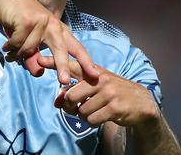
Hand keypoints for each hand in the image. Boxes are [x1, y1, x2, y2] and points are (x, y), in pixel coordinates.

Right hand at [0, 0, 98, 84]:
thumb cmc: (18, 21)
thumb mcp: (29, 42)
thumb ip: (34, 60)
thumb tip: (38, 75)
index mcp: (59, 30)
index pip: (76, 48)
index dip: (86, 61)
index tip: (95, 75)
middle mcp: (53, 24)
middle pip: (61, 49)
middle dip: (62, 66)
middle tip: (64, 81)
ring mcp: (41, 21)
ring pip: (30, 50)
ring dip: (17, 54)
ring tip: (9, 50)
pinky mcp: (27, 20)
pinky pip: (18, 44)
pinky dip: (10, 47)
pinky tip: (6, 44)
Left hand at [38, 56, 159, 127]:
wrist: (141, 102)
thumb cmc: (112, 93)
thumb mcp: (95, 86)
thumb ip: (74, 90)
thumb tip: (56, 102)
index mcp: (93, 71)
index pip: (71, 65)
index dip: (54, 61)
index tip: (39, 59)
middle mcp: (100, 79)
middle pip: (70, 95)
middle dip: (69, 106)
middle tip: (75, 108)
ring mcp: (108, 93)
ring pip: (81, 110)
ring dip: (84, 116)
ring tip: (93, 111)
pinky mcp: (114, 107)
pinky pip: (92, 120)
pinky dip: (93, 122)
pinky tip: (101, 116)